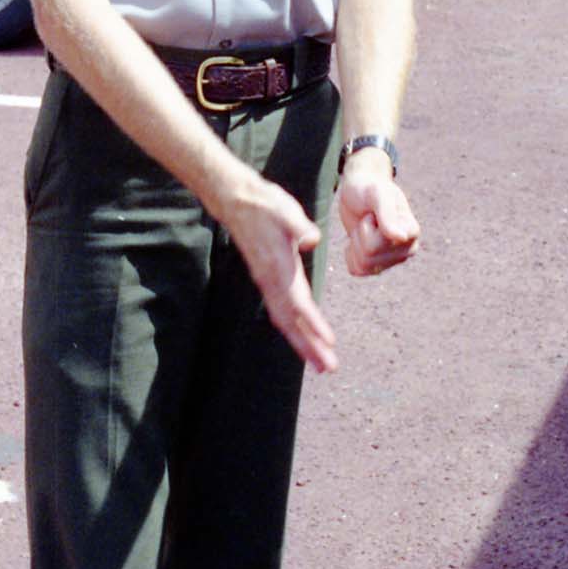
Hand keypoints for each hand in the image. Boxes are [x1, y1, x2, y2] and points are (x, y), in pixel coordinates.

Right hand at [221, 177, 337, 374]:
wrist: (237, 201)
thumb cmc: (264, 204)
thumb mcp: (284, 209)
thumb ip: (298, 226)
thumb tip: (311, 238)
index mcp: (278, 267)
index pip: (299, 302)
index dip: (314, 324)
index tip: (329, 343)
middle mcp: (271, 279)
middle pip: (292, 321)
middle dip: (310, 346)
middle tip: (329, 367)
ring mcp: (267, 281)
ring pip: (285, 320)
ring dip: (303, 343)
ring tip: (320, 363)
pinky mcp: (267, 278)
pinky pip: (281, 311)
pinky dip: (293, 328)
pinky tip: (303, 336)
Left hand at [338, 153, 420, 275]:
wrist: (358, 190)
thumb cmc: (370, 188)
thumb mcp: (377, 194)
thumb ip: (388, 214)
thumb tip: (401, 237)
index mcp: (411, 232)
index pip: (380, 244)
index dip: (368, 226)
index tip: (375, 211)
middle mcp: (407, 249)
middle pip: (370, 255)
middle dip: (361, 233)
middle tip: (368, 218)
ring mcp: (393, 260)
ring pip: (363, 266)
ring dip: (356, 243)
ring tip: (365, 227)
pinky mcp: (378, 265)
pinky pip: (357, 271)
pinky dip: (350, 255)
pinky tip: (357, 240)